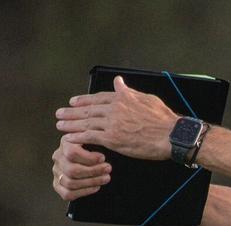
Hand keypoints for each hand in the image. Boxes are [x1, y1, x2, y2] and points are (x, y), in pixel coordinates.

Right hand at [51, 137, 110, 201]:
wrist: (90, 160)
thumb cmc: (95, 148)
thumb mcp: (95, 140)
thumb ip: (96, 139)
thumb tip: (101, 141)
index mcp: (65, 142)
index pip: (72, 153)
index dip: (88, 158)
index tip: (103, 158)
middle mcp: (58, 157)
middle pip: (72, 170)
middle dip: (93, 171)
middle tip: (108, 169)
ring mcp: (57, 172)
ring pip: (71, 182)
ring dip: (91, 182)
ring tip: (106, 178)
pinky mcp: (58, 186)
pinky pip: (68, 193)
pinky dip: (84, 191)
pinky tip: (96, 186)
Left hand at [55, 76, 177, 160]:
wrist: (170, 134)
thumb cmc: (163, 119)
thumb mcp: (146, 98)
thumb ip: (129, 91)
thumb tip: (118, 82)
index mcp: (122, 98)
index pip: (97, 98)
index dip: (83, 100)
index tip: (73, 102)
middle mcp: (114, 108)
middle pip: (88, 110)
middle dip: (71, 112)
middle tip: (59, 113)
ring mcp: (112, 124)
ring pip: (86, 122)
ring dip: (71, 124)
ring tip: (60, 125)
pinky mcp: (112, 139)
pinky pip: (90, 136)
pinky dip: (78, 137)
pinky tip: (69, 138)